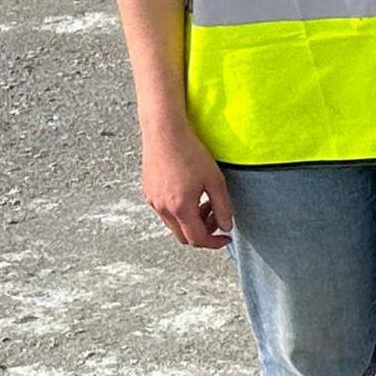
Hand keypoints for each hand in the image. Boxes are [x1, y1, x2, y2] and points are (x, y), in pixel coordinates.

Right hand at [141, 122, 233, 248]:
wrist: (164, 133)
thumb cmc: (190, 153)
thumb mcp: (215, 180)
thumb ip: (223, 207)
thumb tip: (226, 226)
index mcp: (180, 207)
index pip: (197, 239)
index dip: (214, 243)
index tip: (226, 238)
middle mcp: (162, 208)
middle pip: (183, 236)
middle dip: (203, 232)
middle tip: (216, 216)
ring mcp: (152, 201)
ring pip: (174, 224)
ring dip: (191, 220)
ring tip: (205, 201)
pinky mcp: (148, 192)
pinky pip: (165, 212)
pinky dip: (180, 211)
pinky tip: (190, 193)